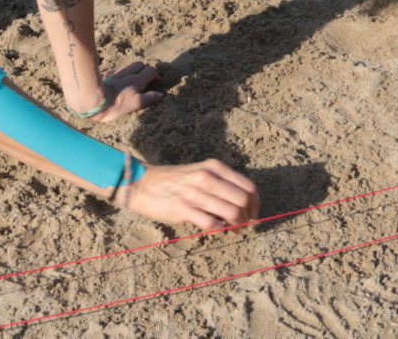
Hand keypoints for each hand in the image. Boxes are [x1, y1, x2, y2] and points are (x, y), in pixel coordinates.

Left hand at [90, 61, 162, 122]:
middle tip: (145, 78)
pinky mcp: (106, 75)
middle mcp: (127, 73)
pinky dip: (119, 72)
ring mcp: (116, 73)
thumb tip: (160, 95)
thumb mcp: (136, 104)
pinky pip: (115, 70)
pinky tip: (118, 78)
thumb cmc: (116, 104)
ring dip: (133, 69)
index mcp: (137, 80)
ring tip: (133, 77)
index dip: (156, 75)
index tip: (156, 81)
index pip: (151, 71)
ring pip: (128, 65)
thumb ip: (149, 98)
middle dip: (145, 69)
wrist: (95, 101)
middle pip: (140, 64)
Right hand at [126, 159, 258, 229]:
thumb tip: (243, 202)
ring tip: (234, 230)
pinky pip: (212, 224)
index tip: (253, 213)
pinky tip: (217, 230)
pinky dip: (219, 230)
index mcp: (213, 167)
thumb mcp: (200, 172)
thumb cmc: (174, 181)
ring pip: (231, 213)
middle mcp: (206, 177)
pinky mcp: (183, 209)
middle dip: (248, 216)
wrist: (142, 184)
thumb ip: (220, 183)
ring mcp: (194, 193)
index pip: (248, 186)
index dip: (255, 203)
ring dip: (237, 226)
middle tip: (244, 224)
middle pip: (243, 201)